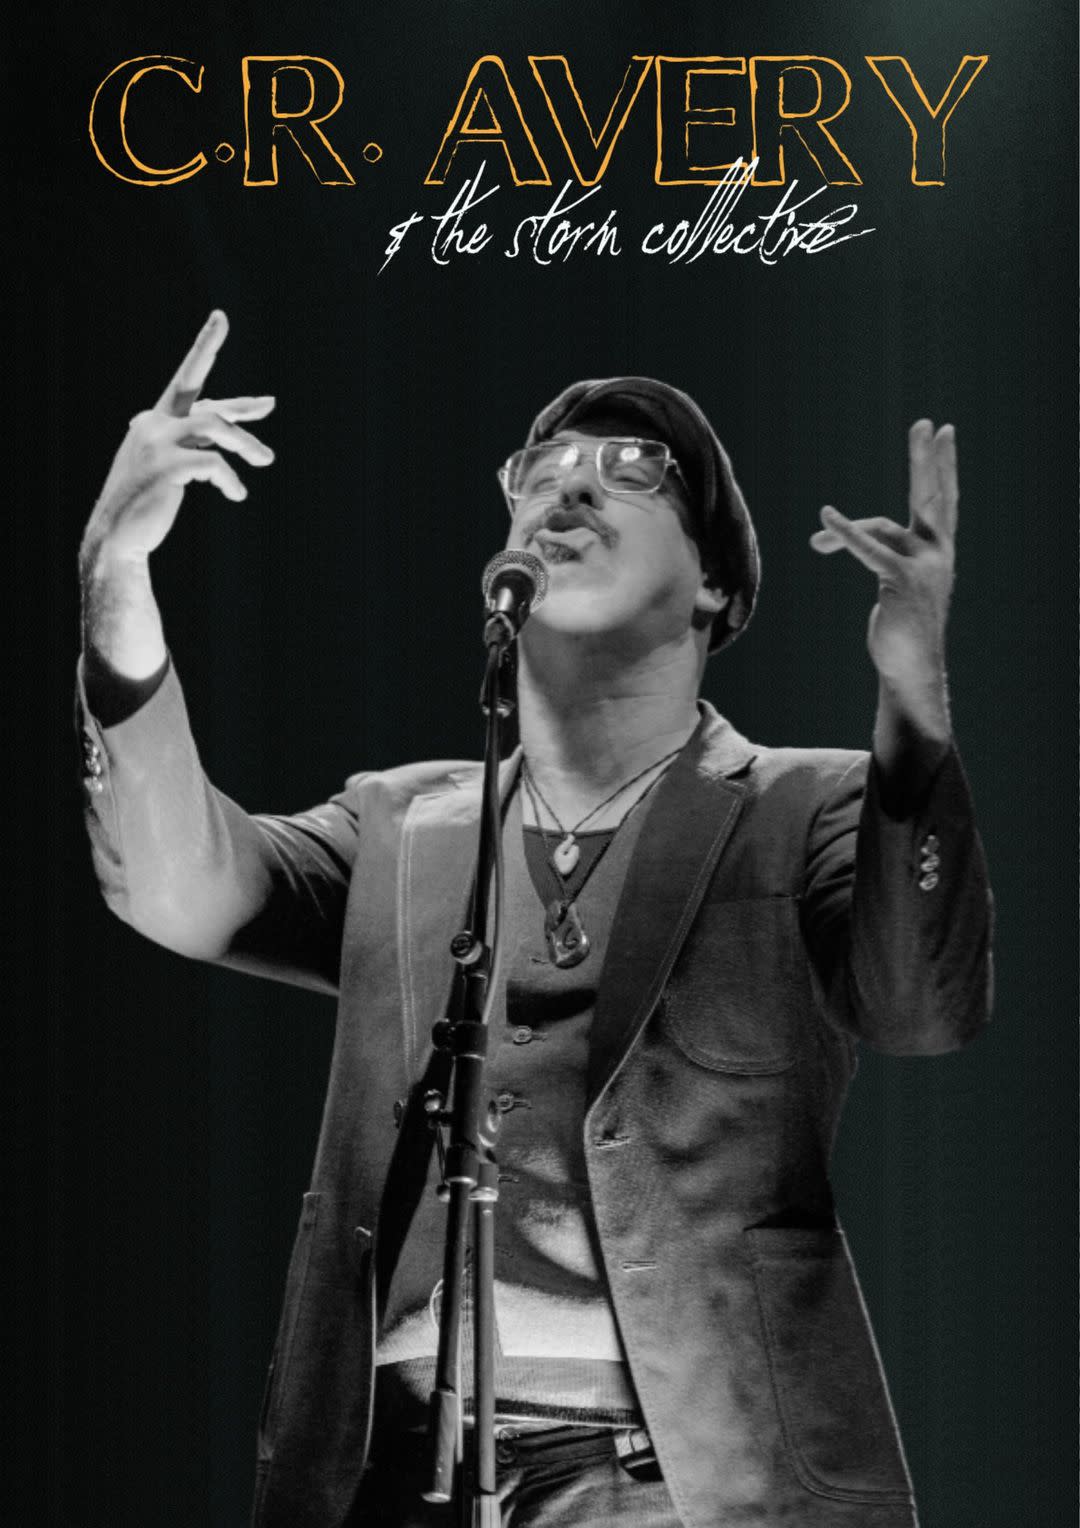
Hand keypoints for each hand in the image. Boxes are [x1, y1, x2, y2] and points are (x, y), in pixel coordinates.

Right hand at [80, 310, 274, 570]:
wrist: (116, 537)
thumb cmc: (145, 503)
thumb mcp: (171, 466)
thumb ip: (195, 444)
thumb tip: (232, 435)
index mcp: (154, 420)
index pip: (186, 380)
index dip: (205, 348)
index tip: (221, 319)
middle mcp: (153, 424)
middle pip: (204, 399)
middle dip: (239, 403)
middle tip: (271, 404)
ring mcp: (157, 443)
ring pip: (215, 428)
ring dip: (245, 443)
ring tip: (266, 460)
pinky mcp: (165, 466)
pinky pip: (213, 464)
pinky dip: (230, 478)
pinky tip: (237, 493)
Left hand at [810, 419, 955, 726]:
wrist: (911, 667)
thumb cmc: (899, 627)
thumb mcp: (889, 580)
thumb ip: (876, 550)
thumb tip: (828, 535)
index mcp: (940, 551)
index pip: (942, 499)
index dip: (942, 467)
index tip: (942, 434)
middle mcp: (939, 553)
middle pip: (932, 495)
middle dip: (927, 459)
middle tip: (925, 424)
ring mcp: (925, 566)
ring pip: (881, 527)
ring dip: (843, 532)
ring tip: (817, 541)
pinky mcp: (903, 580)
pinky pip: (868, 548)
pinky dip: (845, 532)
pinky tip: (826, 517)